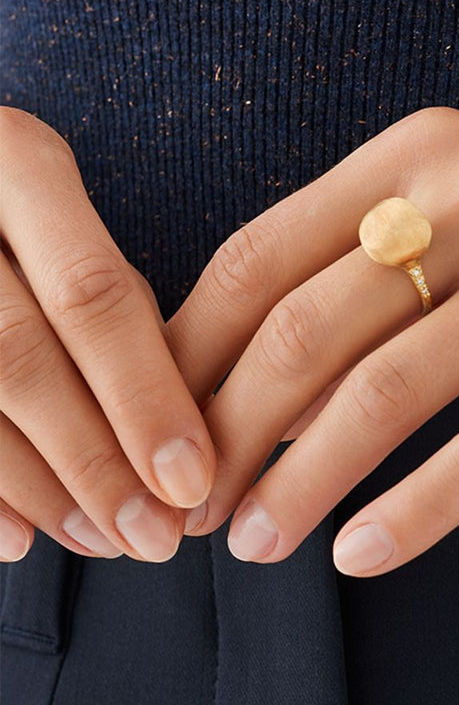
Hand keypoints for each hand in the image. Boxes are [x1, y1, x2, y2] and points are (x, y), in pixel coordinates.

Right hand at [0, 108, 216, 563]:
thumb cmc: (9, 207)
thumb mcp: (63, 209)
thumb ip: (113, 294)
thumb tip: (191, 428)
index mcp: (14, 161)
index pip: (92, 294)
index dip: (144, 397)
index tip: (193, 482)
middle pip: (20, 357)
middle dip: (95, 462)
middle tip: (153, 540)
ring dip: (38, 487)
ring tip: (102, 543)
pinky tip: (17, 541)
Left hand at [167, 106, 458, 576]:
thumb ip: (382, 253)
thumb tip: (263, 371)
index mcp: (423, 150)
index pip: (258, 253)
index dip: (189, 352)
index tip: (159, 428)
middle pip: (304, 328)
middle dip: (226, 433)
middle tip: (191, 510)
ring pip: (386, 393)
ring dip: (302, 482)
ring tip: (256, 543)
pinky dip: (417, 511)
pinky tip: (365, 556)